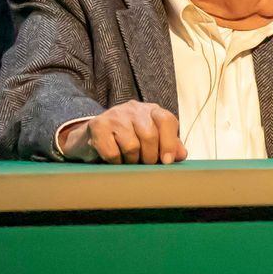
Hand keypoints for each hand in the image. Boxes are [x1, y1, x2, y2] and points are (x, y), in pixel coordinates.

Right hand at [61, 102, 186, 164]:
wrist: (91, 136)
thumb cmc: (127, 139)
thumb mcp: (151, 139)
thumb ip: (169, 145)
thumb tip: (181, 155)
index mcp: (152, 110)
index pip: (167, 120)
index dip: (169, 143)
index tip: (167, 162)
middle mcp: (134, 109)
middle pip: (149, 135)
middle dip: (150, 157)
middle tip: (145, 164)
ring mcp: (115, 115)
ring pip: (131, 146)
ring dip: (132, 160)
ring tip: (129, 160)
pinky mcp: (97, 125)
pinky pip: (112, 152)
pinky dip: (116, 161)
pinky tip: (115, 159)